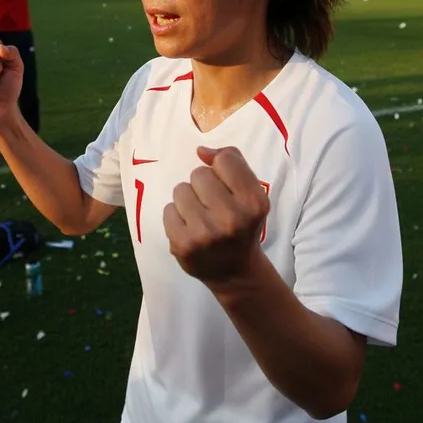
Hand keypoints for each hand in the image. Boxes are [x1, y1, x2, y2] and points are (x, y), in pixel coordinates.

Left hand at [163, 147, 269, 283]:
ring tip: (200, 216)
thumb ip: (233, 163)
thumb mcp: (251, 193)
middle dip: (203, 185)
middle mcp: (232, 218)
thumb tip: (201, 151)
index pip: (225, 160)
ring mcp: (205, 233)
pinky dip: (176, 216)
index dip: (221, 169)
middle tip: (212, 205)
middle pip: (199, 173)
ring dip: (187, 199)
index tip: (226, 185)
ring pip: (180, 189)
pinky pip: (168, 209)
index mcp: (254, 202)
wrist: (234, 271)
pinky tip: (189, 228)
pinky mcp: (183, 244)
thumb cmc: (242, 224)